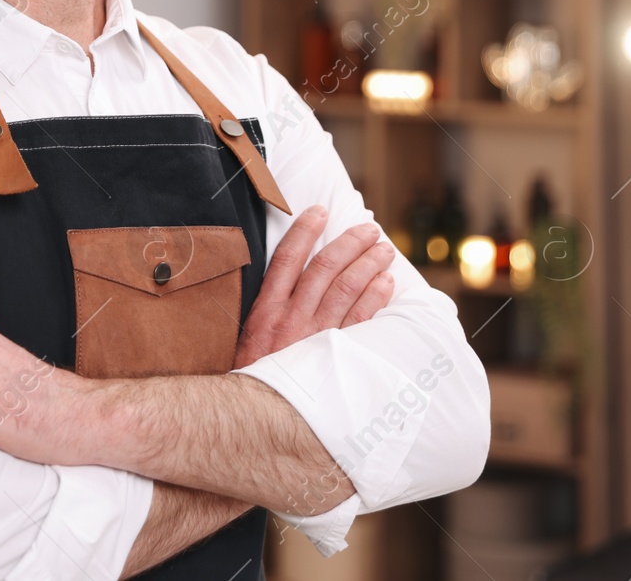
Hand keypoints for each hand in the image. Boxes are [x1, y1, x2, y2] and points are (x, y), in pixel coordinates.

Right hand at [234, 206, 394, 368]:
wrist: (253, 419)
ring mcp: (316, 338)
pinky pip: (362, 321)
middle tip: (368, 230)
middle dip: (349, 243)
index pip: (288, 258)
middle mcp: (292, 319)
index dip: (304, 230)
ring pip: (348, 289)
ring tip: (384, 250)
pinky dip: (376, 298)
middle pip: (325, 268)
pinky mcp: (335, 357)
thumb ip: (265, 312)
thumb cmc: (247, 379)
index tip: (320, 211)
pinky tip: (386, 283)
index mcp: (266, 310)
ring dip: (369, 265)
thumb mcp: (245, 340)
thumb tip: (284, 282)